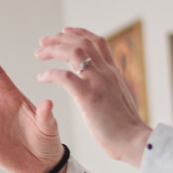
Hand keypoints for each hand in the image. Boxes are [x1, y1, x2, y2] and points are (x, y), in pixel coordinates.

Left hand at [33, 27, 151, 166]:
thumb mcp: (120, 100)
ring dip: (53, 49)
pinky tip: (41, 77)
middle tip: (43, 41)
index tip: (65, 31)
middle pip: (82, 42)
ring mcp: (98, 82)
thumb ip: (111, 89)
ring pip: (73, 52)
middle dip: (60, 38)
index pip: (97, 42)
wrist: (134, 141)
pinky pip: (65, 76)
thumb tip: (105, 88)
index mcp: (114, 73)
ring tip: (38, 53)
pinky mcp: (89, 96)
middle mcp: (106, 72)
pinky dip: (50, 73)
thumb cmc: (126, 128)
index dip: (80, 33)